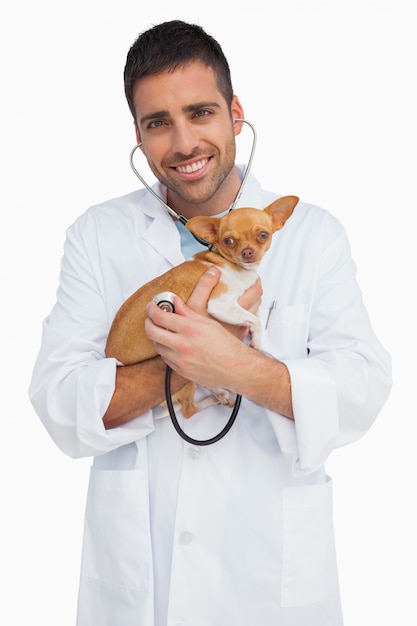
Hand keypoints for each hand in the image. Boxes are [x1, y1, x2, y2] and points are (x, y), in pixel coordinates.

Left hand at [144, 267, 261, 385]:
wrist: (237, 369)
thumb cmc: (227, 346)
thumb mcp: (210, 324)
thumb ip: (189, 313)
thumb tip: (176, 303)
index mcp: (190, 329)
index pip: (160, 317)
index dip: (152, 309)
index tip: (152, 306)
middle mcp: (182, 345)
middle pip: (152, 332)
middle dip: (148, 322)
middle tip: (151, 317)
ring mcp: (180, 360)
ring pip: (157, 346)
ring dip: (157, 337)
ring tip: (164, 331)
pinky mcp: (181, 371)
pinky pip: (165, 359)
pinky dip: (166, 350)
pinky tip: (173, 345)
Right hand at [185, 267, 262, 339]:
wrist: (196, 354)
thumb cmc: (195, 334)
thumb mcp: (194, 305)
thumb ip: (204, 286)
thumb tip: (213, 271)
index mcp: (235, 311)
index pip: (255, 292)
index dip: (255, 281)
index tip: (251, 274)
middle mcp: (241, 322)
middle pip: (257, 301)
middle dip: (253, 290)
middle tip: (247, 282)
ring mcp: (240, 331)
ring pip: (253, 312)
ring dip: (250, 302)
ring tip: (241, 294)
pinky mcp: (236, 338)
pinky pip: (246, 323)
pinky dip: (243, 314)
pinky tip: (234, 312)